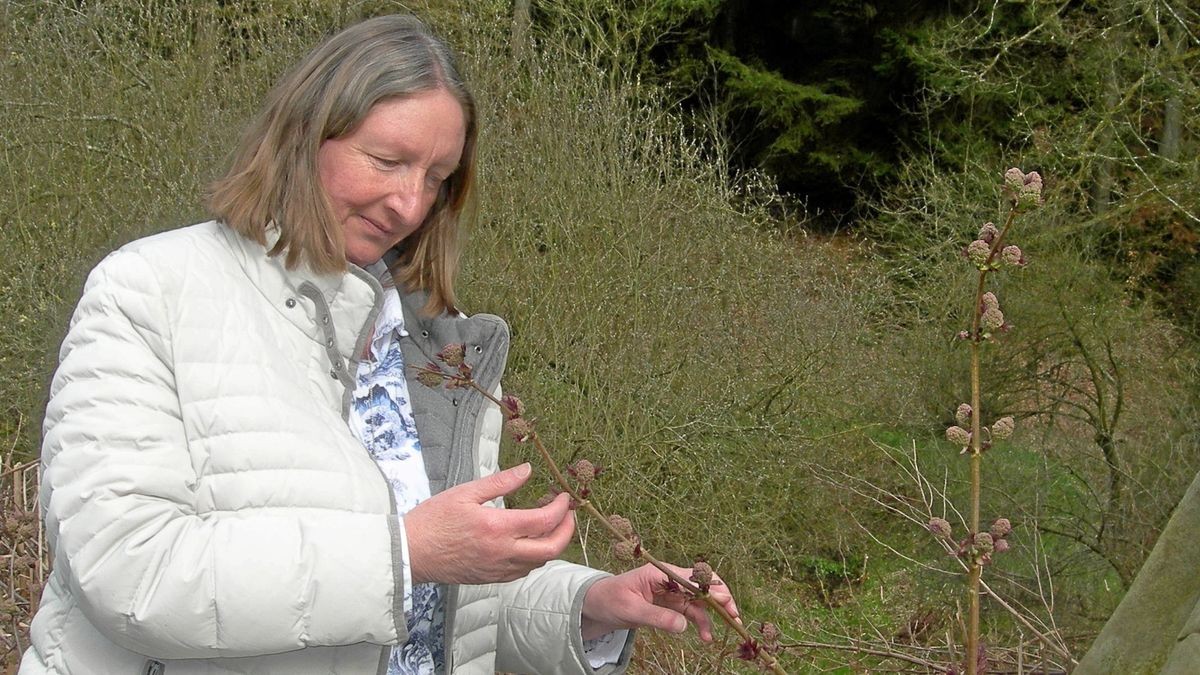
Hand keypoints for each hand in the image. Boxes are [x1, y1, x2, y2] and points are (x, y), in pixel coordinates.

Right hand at [404, 463, 574, 584]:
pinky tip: (528, 541)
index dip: (561, 508)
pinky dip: (535, 556)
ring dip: (552, 543)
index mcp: (498, 527)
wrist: (411, 553)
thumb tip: (527, 470)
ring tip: (547, 523)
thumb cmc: (433, 520)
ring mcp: (499, 569)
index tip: (563, 496)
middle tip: (566, 513)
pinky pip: (523, 571)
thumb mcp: (466, 492)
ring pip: (539, 562)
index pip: (545, 521)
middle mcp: (504, 552)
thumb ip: (500, 482)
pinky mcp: (492, 578)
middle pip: (552, 549)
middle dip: (567, 530)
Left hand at [580, 562, 739, 640]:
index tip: (725, 602)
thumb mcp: (630, 610)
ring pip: (699, 601)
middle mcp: (669, 579)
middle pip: (701, 586)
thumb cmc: (610, 600)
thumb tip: (684, 625)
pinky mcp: (669, 604)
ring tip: (718, 634)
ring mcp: (671, 592)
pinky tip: (705, 636)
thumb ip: (658, 617)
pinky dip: (699, 622)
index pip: (692, 576)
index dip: (711, 588)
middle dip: (720, 599)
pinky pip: (690, 611)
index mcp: (660, 573)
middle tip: (734, 617)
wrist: (597, 605)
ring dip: (711, 616)